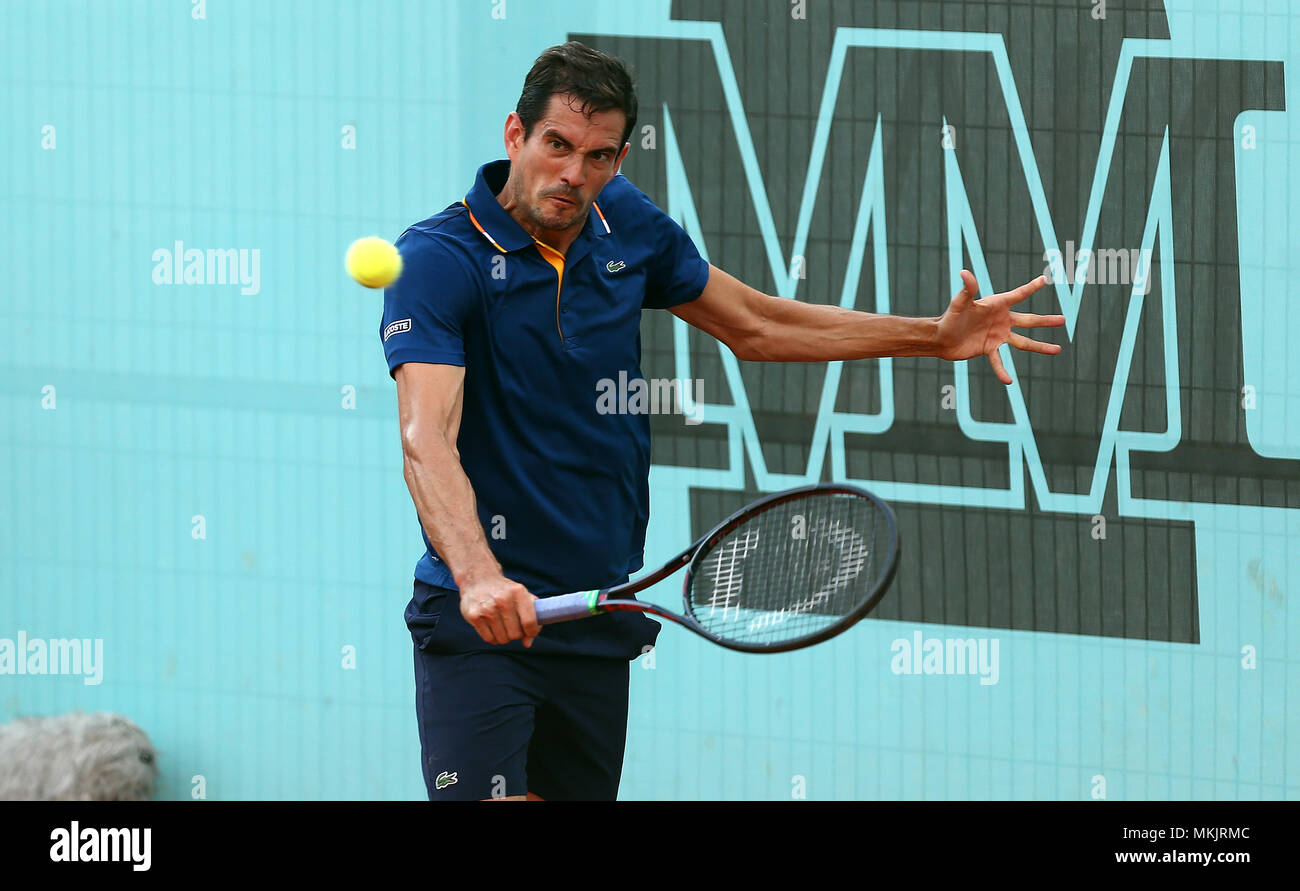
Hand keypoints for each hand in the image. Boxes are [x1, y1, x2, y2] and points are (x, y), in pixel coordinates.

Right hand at [458, 574, 539, 647]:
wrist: (478, 579)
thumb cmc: (505, 591)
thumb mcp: (522, 596)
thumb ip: (532, 618)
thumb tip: (528, 643)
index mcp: (518, 592)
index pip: (530, 621)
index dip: (532, 631)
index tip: (530, 632)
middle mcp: (502, 600)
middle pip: (515, 634)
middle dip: (516, 634)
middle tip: (513, 626)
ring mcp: (487, 608)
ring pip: (502, 639)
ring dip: (504, 637)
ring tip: (502, 625)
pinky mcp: (474, 615)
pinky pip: (489, 639)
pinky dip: (493, 638)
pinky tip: (492, 627)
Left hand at [935, 270, 1066, 384]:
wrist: (940, 338)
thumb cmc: (949, 317)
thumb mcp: (959, 303)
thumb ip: (967, 290)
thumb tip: (964, 272)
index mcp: (996, 305)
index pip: (1018, 295)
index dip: (1031, 287)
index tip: (1044, 279)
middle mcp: (1001, 320)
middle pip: (1028, 320)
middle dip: (1046, 321)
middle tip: (1063, 320)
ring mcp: (998, 335)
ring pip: (1023, 342)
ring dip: (1040, 347)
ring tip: (1057, 350)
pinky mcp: (990, 349)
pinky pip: (999, 361)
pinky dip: (1002, 371)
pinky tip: (1008, 381)